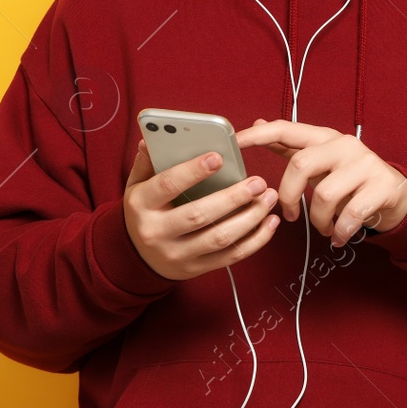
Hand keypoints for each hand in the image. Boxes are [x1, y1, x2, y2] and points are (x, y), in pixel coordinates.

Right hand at [123, 139, 279, 280]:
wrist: (137, 258)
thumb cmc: (144, 212)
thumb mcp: (137, 184)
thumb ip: (148, 161)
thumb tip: (152, 139)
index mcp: (142, 205)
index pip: (168, 185)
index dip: (194, 171)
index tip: (218, 157)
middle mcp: (157, 232)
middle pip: (199, 215)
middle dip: (233, 197)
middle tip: (258, 181)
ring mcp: (177, 254)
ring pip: (219, 238)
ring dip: (250, 218)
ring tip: (268, 198)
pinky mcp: (196, 268)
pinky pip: (230, 256)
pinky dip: (254, 241)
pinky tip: (268, 222)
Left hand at [235, 119, 406, 247]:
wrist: (396, 192)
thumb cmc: (349, 177)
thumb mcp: (320, 160)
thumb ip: (290, 146)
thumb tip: (259, 124)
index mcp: (324, 137)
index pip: (286, 128)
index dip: (259, 134)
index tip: (236, 141)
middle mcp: (344, 145)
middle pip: (301, 164)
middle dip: (290, 196)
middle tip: (291, 215)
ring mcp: (365, 164)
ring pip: (324, 194)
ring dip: (319, 221)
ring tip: (324, 229)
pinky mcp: (382, 186)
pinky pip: (351, 215)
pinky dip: (339, 232)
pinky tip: (338, 237)